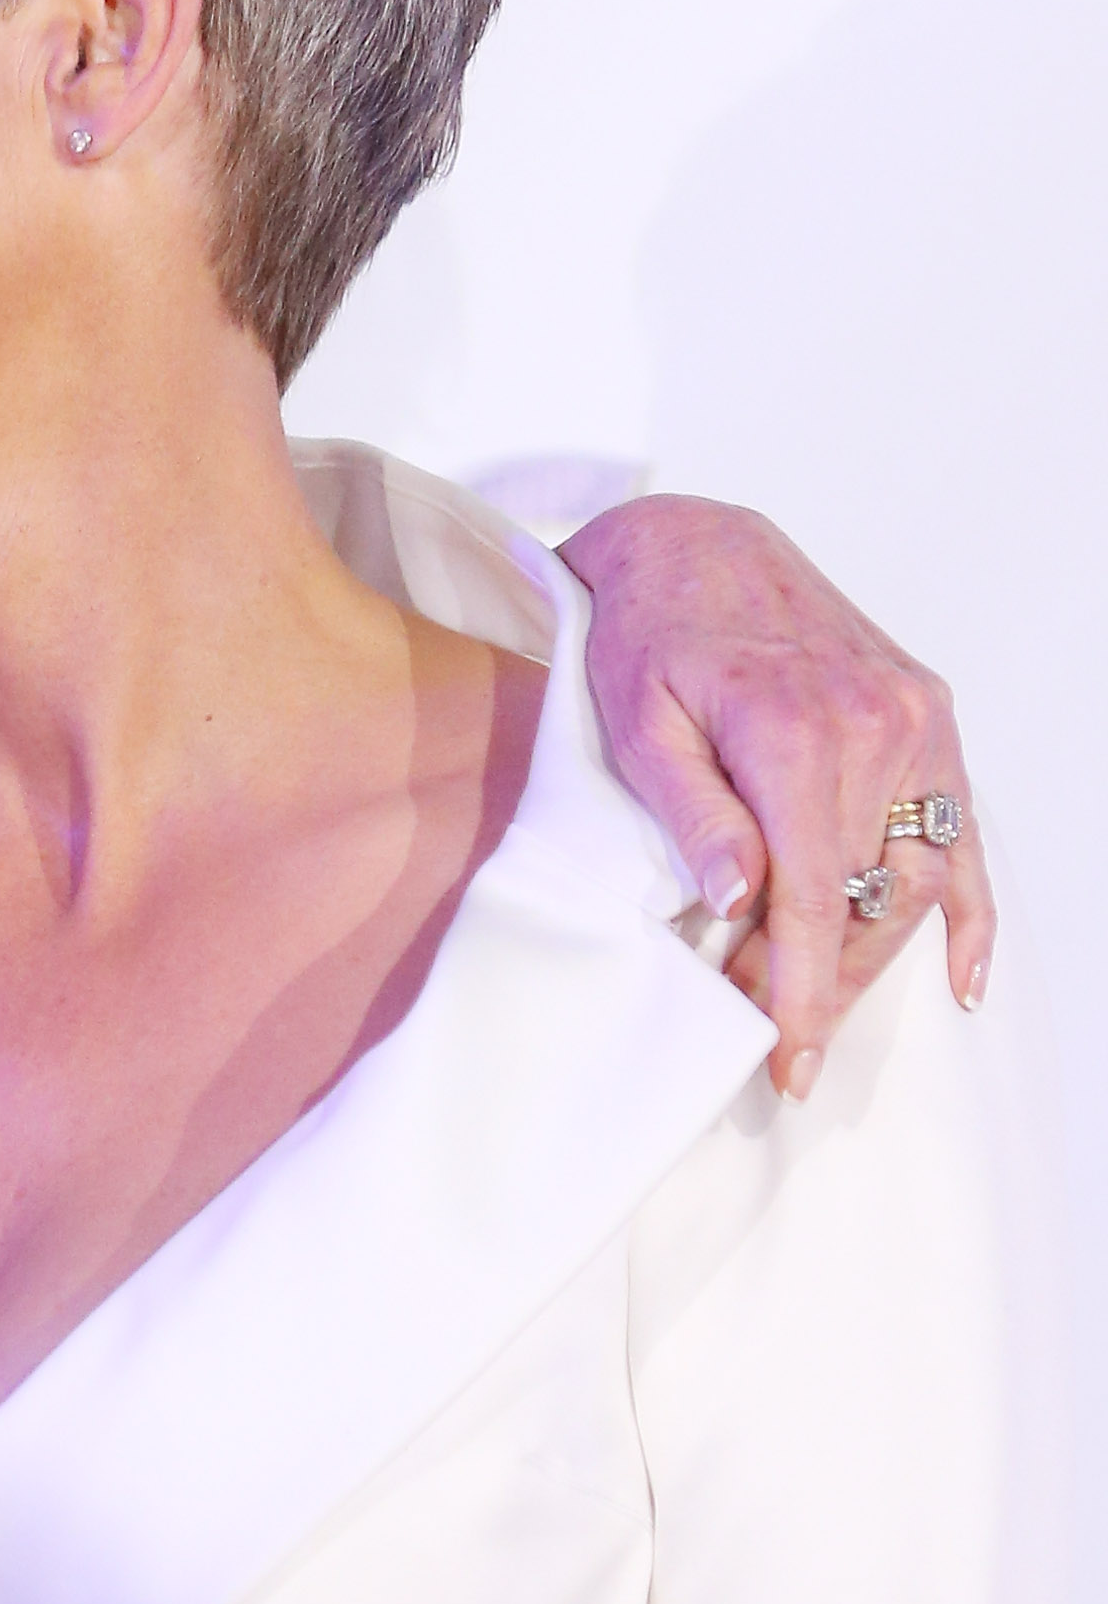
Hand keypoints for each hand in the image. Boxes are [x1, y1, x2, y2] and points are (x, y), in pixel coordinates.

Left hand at [563, 495, 991, 1096]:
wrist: (691, 543)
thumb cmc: (644, 634)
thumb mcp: (638, 725)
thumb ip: (694, 813)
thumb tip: (740, 903)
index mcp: (793, 733)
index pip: (814, 897)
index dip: (803, 990)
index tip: (790, 1060)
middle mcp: (873, 725)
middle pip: (866, 897)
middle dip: (821, 980)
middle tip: (776, 1038)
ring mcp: (913, 718)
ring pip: (913, 874)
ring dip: (871, 950)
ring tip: (819, 1002)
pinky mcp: (928, 712)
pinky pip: (960, 827)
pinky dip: (965, 906)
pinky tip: (959, 974)